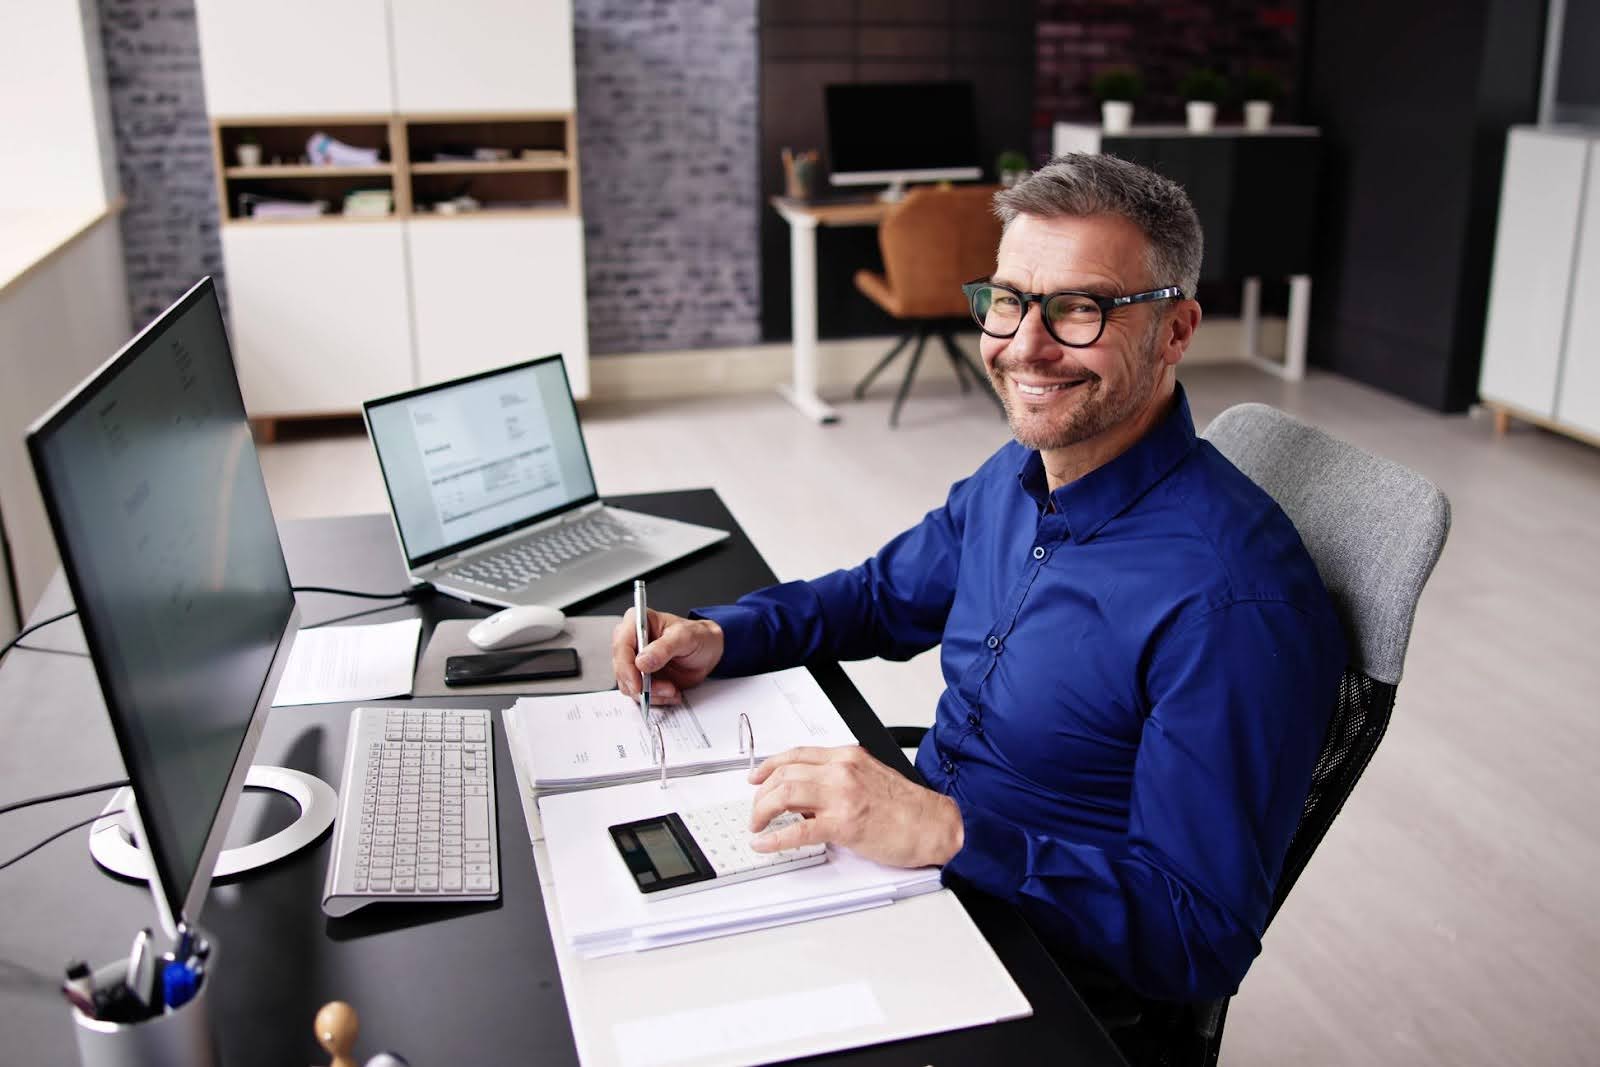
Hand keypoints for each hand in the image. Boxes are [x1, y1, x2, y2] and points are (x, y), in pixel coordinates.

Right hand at [611, 608, 723, 704]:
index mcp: (637, 622)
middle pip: (621, 667)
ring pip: (628, 684)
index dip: (626, 666)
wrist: (707, 652)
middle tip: (664, 689)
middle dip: (641, 684)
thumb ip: (664, 648)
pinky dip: (655, 698)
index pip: (621, 644)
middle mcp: (631, 641)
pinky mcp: (640, 677)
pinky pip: (639, 694)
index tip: (638, 683)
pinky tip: (672, 693)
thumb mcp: (685, 637)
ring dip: (651, 693)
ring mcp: (634, 661)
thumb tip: (641, 661)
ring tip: (672, 690)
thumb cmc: (697, 636)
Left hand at [746, 746, 963, 868]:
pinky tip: (766, 844)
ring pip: (784, 794)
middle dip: (761, 793)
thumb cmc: (908, 807)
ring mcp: (842, 796)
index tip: (756, 777)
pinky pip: (798, 829)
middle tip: (756, 810)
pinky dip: (775, 838)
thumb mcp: (870, 778)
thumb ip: (839, 781)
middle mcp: (842, 771)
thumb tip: (807, 798)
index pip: (796, 755)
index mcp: (848, 757)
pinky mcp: (844, 824)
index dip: (769, 766)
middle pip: (784, 773)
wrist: (935, 825)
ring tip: (758, 825)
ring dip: (762, 811)